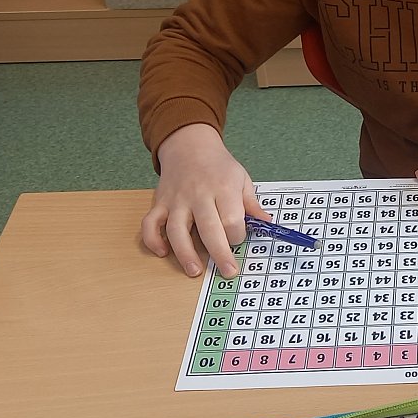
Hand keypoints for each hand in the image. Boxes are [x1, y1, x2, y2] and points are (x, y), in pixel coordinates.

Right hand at [141, 123, 270, 276]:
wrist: (189, 145)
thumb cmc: (219, 166)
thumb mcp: (241, 178)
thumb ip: (251, 203)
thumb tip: (266, 223)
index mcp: (223, 188)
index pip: (231, 218)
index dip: (237, 234)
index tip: (239, 238)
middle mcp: (198, 195)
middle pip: (208, 228)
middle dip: (219, 253)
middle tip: (228, 271)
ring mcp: (176, 200)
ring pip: (176, 230)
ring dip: (184, 253)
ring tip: (194, 271)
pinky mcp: (160, 203)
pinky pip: (150, 223)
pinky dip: (152, 240)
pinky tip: (163, 252)